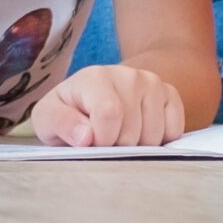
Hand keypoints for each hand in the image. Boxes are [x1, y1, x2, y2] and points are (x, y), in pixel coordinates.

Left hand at [30, 64, 185, 148]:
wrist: (94, 99)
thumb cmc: (69, 113)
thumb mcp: (48, 119)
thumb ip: (60, 124)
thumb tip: (85, 136)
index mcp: (94, 77)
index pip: (110, 114)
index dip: (102, 140)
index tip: (91, 143)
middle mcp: (127, 74)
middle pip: (132, 130)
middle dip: (117, 147)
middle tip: (104, 141)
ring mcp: (151, 83)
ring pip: (154, 134)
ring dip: (137, 148)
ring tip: (120, 137)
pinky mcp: (169, 94)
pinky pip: (174, 131)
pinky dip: (159, 142)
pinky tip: (140, 134)